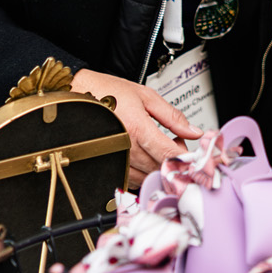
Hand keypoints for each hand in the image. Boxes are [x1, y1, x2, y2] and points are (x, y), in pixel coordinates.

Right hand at [70, 68, 201, 185]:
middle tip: (176, 144)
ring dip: (159, 166)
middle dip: (174, 159)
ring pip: (147, 176)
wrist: (77, 94)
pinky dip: (144, 172)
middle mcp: (125, 148)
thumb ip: (172, 117)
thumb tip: (194, 131)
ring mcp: (114, 159)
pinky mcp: (106, 166)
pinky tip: (146, 157)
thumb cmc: (107, 92)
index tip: (193, 155)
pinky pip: (131, 179)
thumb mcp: (146, 97)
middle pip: (160, 167)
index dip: (185, 157)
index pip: (169, 154)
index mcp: (137, 129)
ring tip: (160, 148)